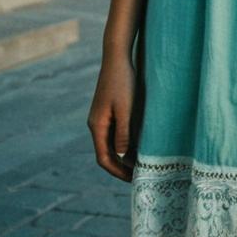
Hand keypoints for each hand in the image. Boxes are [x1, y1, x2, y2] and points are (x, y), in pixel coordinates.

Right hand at [88, 51, 141, 181]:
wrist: (117, 57)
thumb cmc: (122, 82)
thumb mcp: (125, 108)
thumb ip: (123, 132)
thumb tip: (123, 156)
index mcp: (97, 126)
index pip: (103, 158)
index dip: (117, 172)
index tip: (132, 179)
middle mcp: (96, 124)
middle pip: (106, 153)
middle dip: (120, 166)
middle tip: (138, 175)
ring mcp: (101, 117)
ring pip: (110, 143)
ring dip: (123, 155)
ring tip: (140, 163)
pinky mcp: (107, 110)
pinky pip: (114, 133)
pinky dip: (124, 142)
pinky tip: (138, 143)